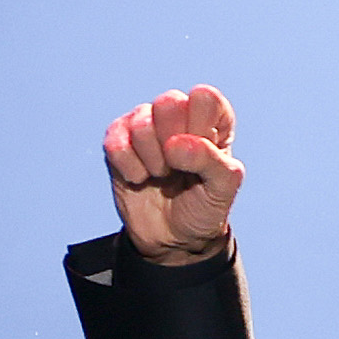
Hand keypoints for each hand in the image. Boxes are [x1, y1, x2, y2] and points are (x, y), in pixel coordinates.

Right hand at [103, 84, 243, 263]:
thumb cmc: (203, 208)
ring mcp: (145, 127)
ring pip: (141, 122)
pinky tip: (141, 179)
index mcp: (211, 121)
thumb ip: (212, 162)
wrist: (174, 240)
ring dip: (154, 160)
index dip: (200, 127)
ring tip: (162, 176)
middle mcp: (177, 116)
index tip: (202, 152)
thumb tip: (178, 144)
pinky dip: (131, 169)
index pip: (205, 98)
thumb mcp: (223, 190)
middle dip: (174, 142)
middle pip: (169, 102)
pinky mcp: (118, 142)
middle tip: (180, 167)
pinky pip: (116, 143)